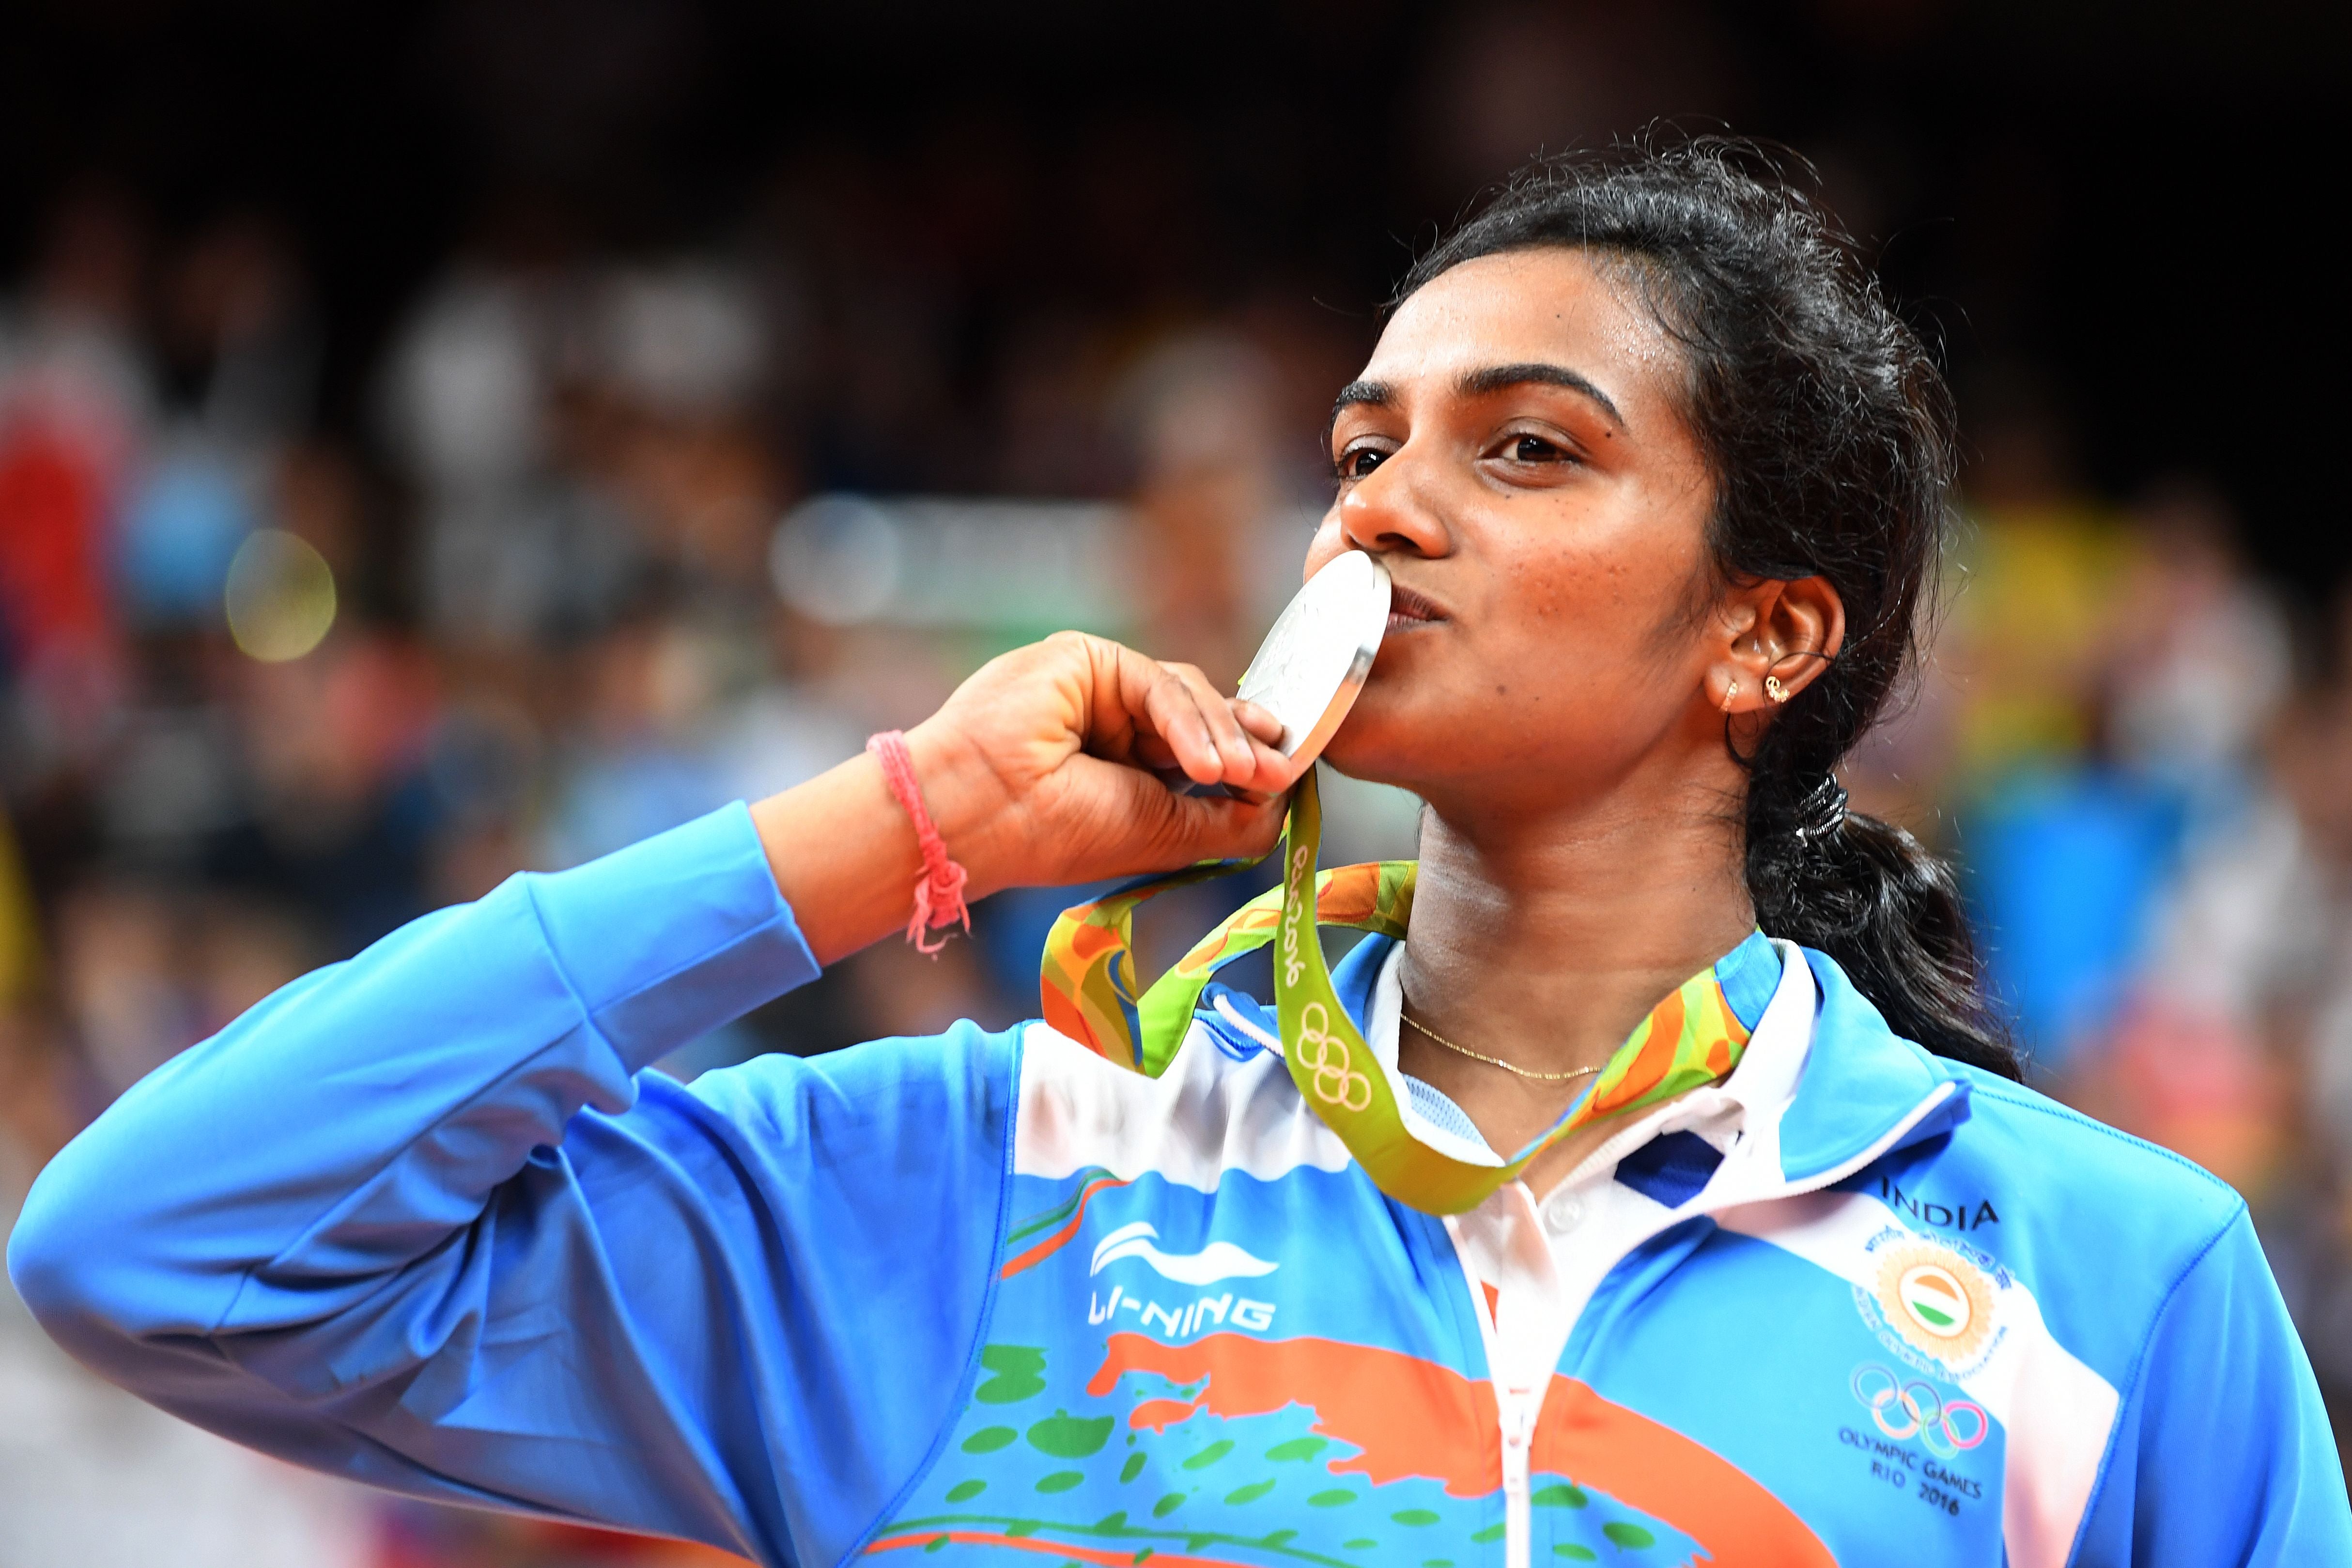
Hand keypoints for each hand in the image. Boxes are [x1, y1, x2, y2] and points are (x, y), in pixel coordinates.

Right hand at [750, 632, 1292, 962]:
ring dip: (1224, 737)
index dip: (1247, 758)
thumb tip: (1282, 797)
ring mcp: (1100, 688)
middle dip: (1248, 742)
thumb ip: (1225, 820)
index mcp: (1125, 767)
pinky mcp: (1088, 660)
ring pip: (1188, 695)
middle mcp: (1114, 723)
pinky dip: (1189, 724)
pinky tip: (1206, 765)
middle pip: (1203, 715)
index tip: (1286, 777)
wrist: (980, 815)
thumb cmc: (1056, 835)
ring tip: (1242, 775)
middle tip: (1282, 768)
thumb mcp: (1162, 835)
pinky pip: (1158, 684)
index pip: (1201, 751)